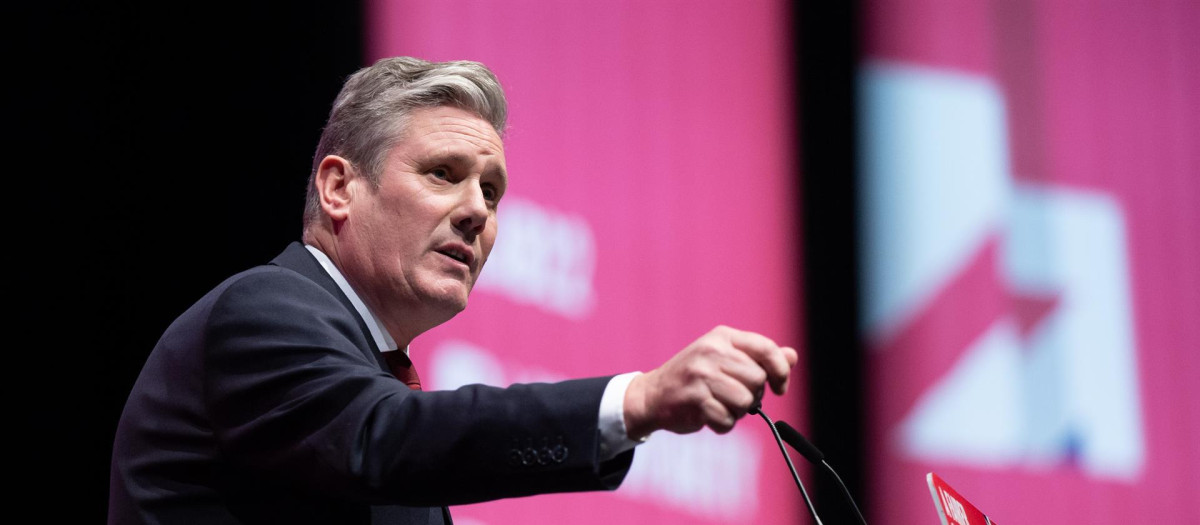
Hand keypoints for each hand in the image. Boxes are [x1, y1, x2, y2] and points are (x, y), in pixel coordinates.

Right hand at [623, 325, 798, 438]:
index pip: (766, 348)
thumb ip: (758, 357)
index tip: (779, 387)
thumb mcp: (725, 359)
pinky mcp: (694, 399)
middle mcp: (711, 351)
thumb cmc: (695, 377)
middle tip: (734, 397)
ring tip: (720, 406)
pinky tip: (709, 416)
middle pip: (757, 379)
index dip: (780, 371)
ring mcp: (701, 375)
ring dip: (737, 412)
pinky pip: (727, 420)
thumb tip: (792, 356)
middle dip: (752, 395)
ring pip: (745, 401)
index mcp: (722, 337)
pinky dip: (723, 424)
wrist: (652, 395)